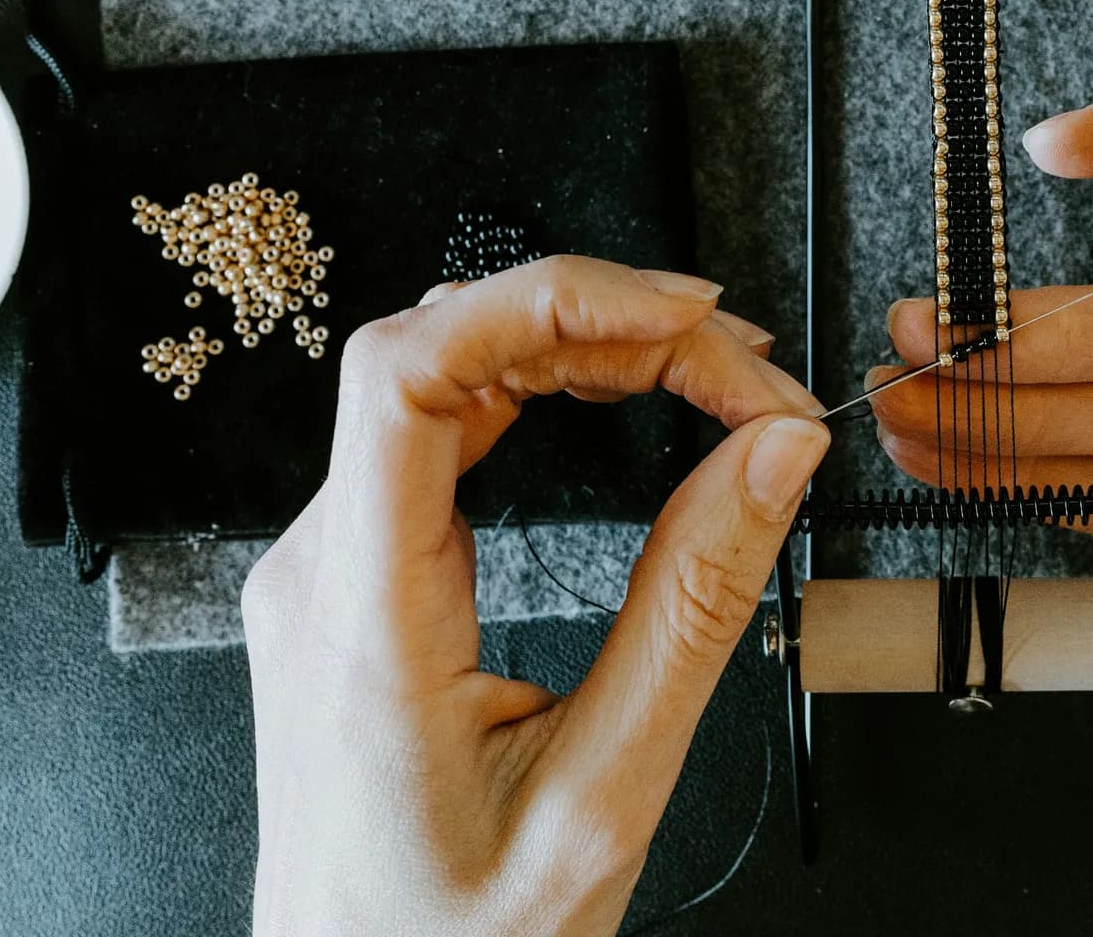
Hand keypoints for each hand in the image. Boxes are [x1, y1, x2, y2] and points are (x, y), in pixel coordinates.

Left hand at [242, 256, 827, 936]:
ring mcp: (330, 572)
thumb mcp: (606, 793)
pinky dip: (545, 397)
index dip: (548, 300)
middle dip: (608, 326)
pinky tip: (625, 402)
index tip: (682, 317)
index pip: (405, 374)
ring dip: (582, 352)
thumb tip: (771, 458)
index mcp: (361, 618)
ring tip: (712, 374)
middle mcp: (321, 572)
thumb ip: (693, 610)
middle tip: (747, 369)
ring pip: (445, 383)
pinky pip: (440, 437)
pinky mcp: (358, 582)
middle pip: (444, 356)